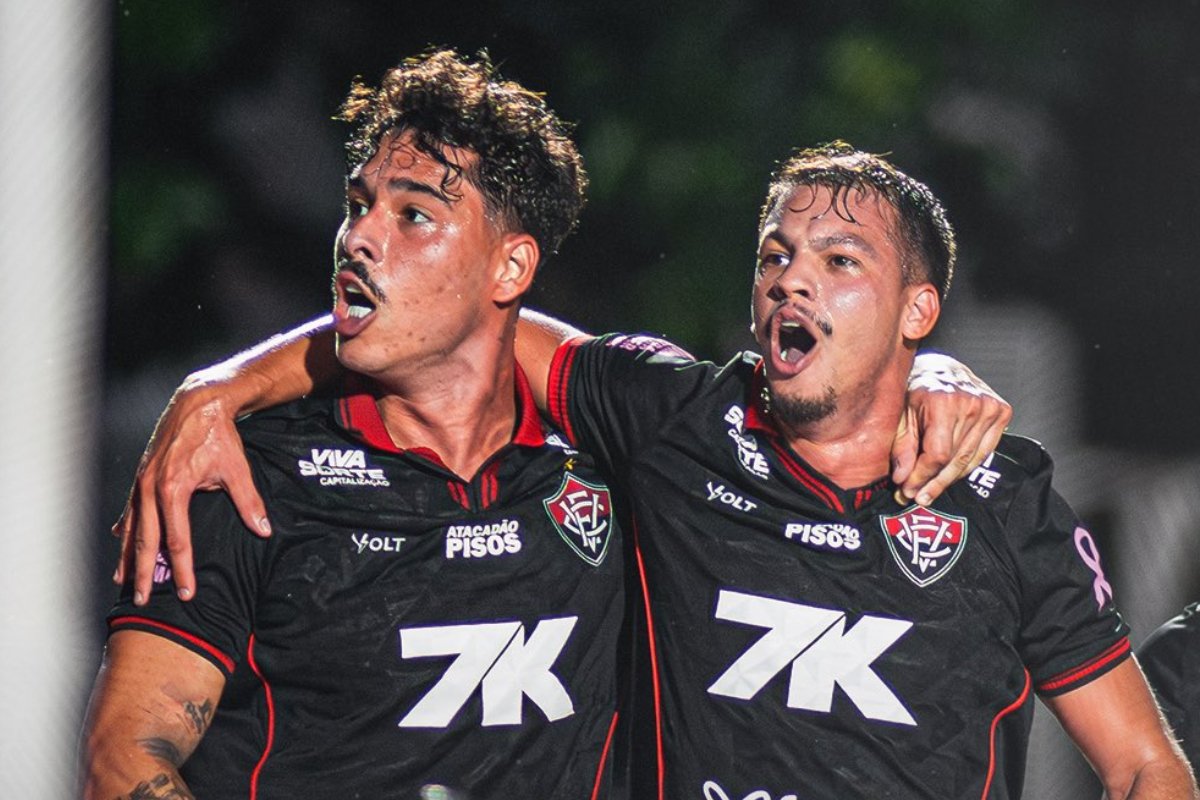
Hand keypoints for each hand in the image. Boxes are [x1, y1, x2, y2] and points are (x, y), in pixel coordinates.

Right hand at [112, 379, 268, 604]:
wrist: (198, 404)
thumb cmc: (218, 436)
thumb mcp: (237, 469)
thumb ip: (249, 502)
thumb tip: (264, 530)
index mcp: (173, 490)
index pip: (178, 540)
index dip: (182, 568)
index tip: (185, 592)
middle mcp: (150, 488)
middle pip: (146, 541)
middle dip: (144, 573)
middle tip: (143, 600)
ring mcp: (142, 482)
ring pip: (131, 527)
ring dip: (128, 555)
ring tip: (122, 580)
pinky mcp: (142, 475)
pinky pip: (129, 509)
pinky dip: (125, 528)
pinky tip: (121, 540)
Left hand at [892, 353, 1011, 505]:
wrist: (941, 367)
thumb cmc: (915, 389)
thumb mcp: (900, 414)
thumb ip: (901, 446)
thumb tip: (902, 479)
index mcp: (943, 401)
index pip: (937, 454)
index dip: (921, 477)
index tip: (906, 491)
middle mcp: (971, 403)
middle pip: (954, 460)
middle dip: (933, 483)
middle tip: (917, 498)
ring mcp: (989, 407)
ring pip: (970, 459)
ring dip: (948, 480)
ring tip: (929, 492)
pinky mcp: (1001, 411)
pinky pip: (984, 451)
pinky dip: (966, 466)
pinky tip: (949, 476)